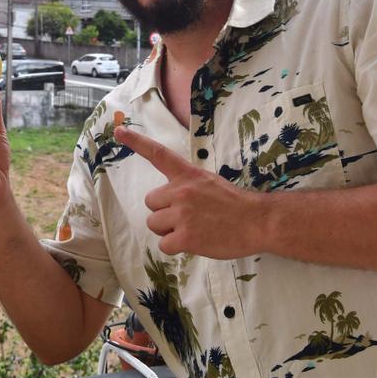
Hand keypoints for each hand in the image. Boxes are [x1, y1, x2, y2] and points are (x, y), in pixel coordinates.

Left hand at [113, 126, 265, 258]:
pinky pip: (164, 244)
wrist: (257, 221)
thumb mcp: (208, 182)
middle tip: (187, 217)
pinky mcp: (186, 237)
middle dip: (164, 212)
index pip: (158, 154)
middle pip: (151, 202)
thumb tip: (168, 200)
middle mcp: (181, 191)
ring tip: (192, 229)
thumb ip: (186, 186)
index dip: (136, 142)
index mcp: (188, 175)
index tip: (118, 130)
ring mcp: (182, 214)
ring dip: (168, 230)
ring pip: (154, 224)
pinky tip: (194, 242)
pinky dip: (175, 247)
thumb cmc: (235, 204)